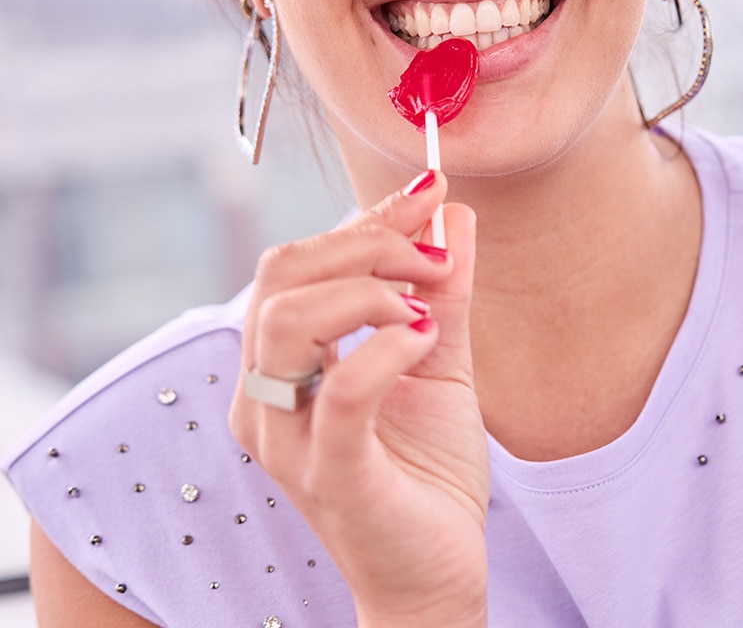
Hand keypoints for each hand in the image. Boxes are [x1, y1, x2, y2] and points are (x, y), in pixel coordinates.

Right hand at [230, 172, 488, 627]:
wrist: (437, 571)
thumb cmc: (426, 468)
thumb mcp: (438, 360)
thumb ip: (443, 290)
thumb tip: (455, 215)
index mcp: (284, 362)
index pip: (299, 261)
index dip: (366, 218)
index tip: (430, 190)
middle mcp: (268, 396)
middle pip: (283, 275)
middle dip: (367, 241)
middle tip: (434, 248)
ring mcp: (291, 439)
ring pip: (289, 321)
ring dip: (369, 289)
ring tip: (425, 307)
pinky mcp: (332, 475)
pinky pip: (343, 392)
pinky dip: (387, 347)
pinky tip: (425, 339)